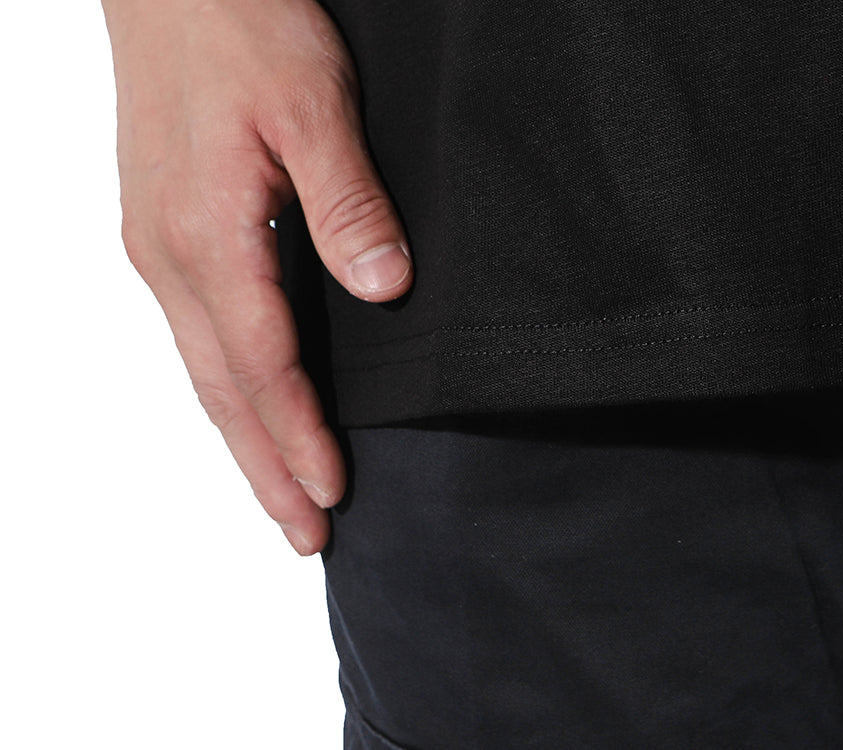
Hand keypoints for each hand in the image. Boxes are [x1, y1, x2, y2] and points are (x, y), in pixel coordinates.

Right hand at [102, 0, 411, 554]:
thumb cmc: (238, 21)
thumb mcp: (312, 103)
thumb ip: (347, 202)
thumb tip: (382, 286)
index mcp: (207, 235)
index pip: (264, 366)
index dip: (302, 435)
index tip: (335, 493)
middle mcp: (170, 256)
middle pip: (223, 393)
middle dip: (265, 470)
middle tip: (303, 534)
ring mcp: (158, 247)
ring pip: (204, 372)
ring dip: (243, 440)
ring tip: (278, 494)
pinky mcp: (162, 231)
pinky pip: (195, 336)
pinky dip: (226, 389)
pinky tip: (246, 407)